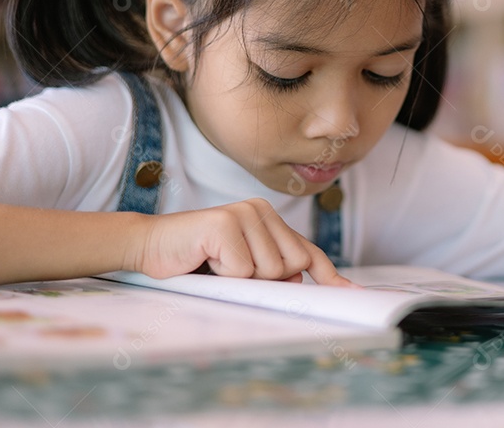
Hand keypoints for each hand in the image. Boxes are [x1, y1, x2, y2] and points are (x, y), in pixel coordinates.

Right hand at [131, 197, 354, 286]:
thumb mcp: (241, 267)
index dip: (330, 275)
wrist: (150, 247)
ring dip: (240, 279)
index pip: (307, 252)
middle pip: (292, 266)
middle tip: (230, 270)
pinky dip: (222, 275)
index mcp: (270, 219)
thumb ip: (272, 271)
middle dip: (265, 281)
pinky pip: (242, 270)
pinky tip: (205, 259)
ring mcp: (244, 214)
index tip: (353, 292)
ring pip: (269, 271)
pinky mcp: (225, 223)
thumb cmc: (196, 260)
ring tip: (215, 263)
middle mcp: (261, 210)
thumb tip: (301, 283)